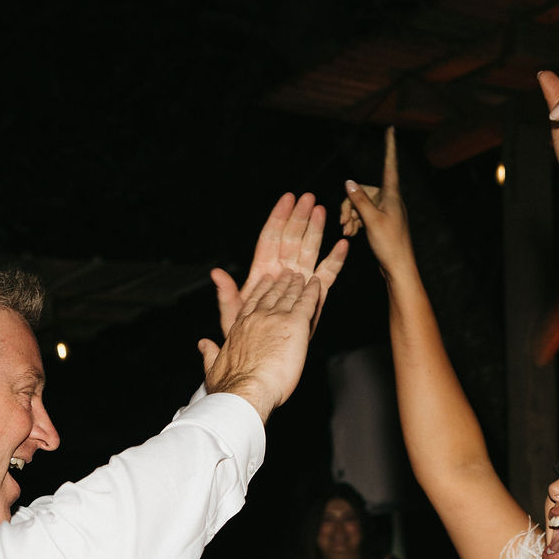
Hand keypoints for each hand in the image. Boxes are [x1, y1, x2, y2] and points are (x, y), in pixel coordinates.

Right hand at [200, 224, 345, 418]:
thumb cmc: (230, 385)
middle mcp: (257, 318)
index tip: (263, 282)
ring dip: (297, 284)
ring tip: (303, 276)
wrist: (245, 391)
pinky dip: (313, 292)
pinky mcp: (295, 324)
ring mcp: (276, 318)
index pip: (250, 304)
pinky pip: (307, 302)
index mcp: (239, 328)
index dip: (258, 292)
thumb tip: (202, 344)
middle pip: (271, 295)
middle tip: (286, 274)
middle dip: (279, 284)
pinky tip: (317, 284)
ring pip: (289, 295)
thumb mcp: (212, 366)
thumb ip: (209, 353)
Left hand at [211, 192, 348, 338]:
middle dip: (300, 218)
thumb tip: (216, 274)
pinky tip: (342, 246)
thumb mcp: (232, 315)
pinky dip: (335, 260)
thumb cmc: (244, 338)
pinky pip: (326, 274)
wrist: (262, 360)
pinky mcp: (315, 295)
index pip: (271, 238)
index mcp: (262, 272)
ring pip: (309, 250)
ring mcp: (299, 281)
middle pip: (292, 239)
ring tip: (322, 211)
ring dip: (316, 231)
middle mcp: (282, 272)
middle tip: (309, 198)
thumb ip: (227, 294)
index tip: (288, 199)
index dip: (278, 218)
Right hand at [339, 128, 416, 280]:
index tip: (391, 129)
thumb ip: (359, 200)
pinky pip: (364, 214)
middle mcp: (390, 199)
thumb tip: (348, 182)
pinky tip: (351, 234)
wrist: (398, 267)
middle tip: (344, 223)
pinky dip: (355, 222)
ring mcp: (385, 210)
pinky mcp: (381, 222)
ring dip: (351, 215)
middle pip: (363, 189)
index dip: (389, 146)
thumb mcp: (371, 220)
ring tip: (347, 231)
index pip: (389, 164)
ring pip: (361, 203)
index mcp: (391, 194)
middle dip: (350, 203)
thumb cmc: (390, 244)